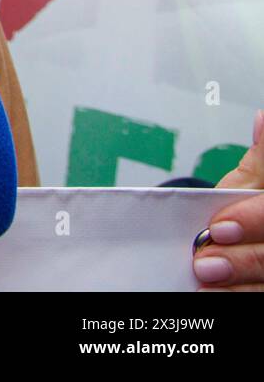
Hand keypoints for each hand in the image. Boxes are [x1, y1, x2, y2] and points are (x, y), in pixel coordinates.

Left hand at [194, 109, 263, 290]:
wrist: (236, 244)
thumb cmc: (244, 212)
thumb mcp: (250, 184)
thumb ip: (260, 159)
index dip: (255, 221)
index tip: (219, 226)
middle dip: (243, 260)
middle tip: (203, 263)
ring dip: (239, 284)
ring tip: (203, 280)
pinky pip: (259, 301)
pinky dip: (238, 298)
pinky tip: (213, 297)